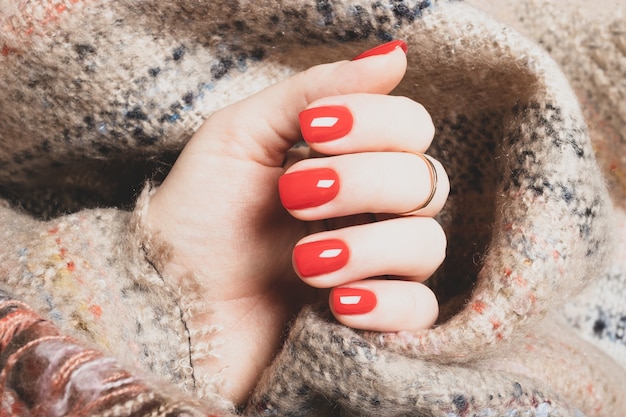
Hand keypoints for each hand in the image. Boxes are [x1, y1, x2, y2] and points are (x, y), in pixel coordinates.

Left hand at [145, 40, 448, 403]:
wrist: (168, 301)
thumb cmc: (197, 215)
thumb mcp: (241, 136)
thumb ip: (315, 91)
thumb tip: (394, 55)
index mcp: (347, 160)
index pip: (411, 128)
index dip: (378, 123)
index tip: (316, 130)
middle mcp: (370, 210)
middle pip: (427, 181)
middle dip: (364, 183)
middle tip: (295, 194)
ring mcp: (374, 266)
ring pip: (427, 245)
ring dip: (369, 246)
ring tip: (303, 260)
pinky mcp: (371, 320)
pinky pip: (420, 311)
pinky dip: (388, 304)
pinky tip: (338, 303)